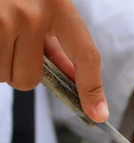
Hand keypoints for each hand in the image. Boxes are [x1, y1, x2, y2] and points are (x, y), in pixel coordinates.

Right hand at [0, 0, 108, 121]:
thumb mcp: (46, 9)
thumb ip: (59, 44)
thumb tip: (74, 81)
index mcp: (58, 6)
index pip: (86, 56)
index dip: (92, 90)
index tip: (98, 115)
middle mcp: (31, 14)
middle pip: (30, 79)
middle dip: (20, 71)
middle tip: (13, 48)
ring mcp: (2, 18)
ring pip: (5, 76)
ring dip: (1, 65)